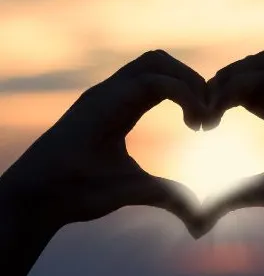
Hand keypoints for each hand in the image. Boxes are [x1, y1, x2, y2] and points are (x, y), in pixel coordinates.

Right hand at [2, 50, 206, 234]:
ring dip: (188, 81)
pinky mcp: (101, 101)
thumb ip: (169, 196)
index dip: (190, 92)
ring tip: (203, 116)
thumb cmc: (79, 192)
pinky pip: (150, 81)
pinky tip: (193, 121)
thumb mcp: (138, 190)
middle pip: (160, 60)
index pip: (162, 79)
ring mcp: (105, 93)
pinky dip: (181, 92)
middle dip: (193, 80)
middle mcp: (112, 92)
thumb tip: (199, 215)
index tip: (206, 125)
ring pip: (155, 60)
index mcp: (120, 106)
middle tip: (210, 115)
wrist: (41, 198)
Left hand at [199, 51, 263, 239]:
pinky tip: (218, 115)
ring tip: (209, 110)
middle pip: (253, 65)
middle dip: (220, 81)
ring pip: (261, 61)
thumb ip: (231, 197)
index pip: (248, 88)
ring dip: (228, 78)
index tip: (199, 126)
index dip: (220, 97)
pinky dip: (234, 87)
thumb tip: (197, 219)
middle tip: (200, 114)